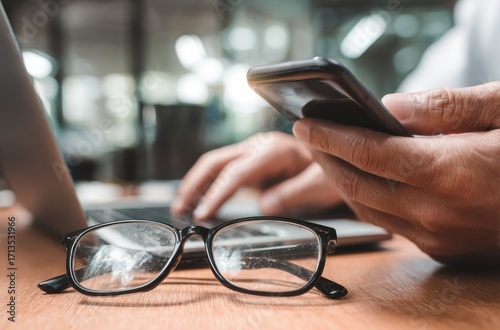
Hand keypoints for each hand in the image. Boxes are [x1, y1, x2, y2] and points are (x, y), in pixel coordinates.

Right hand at [171, 132, 341, 219]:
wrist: (335, 156)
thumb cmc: (331, 170)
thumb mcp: (321, 185)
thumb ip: (293, 193)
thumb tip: (264, 205)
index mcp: (274, 150)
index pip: (237, 173)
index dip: (218, 194)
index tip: (203, 213)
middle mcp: (258, 147)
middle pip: (215, 162)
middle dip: (194, 185)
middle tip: (179, 209)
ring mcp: (252, 152)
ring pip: (214, 165)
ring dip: (195, 184)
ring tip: (181, 207)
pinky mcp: (250, 162)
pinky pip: (223, 171)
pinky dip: (207, 185)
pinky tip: (199, 200)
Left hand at [293, 82, 499, 265]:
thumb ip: (447, 106)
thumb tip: (390, 106)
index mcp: (452, 172)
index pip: (369, 152)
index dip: (331, 136)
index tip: (304, 122)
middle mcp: (439, 212)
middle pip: (358, 184)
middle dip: (325, 157)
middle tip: (308, 134)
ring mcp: (440, 236)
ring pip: (367, 208)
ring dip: (341, 180)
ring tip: (326, 153)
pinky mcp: (445, 248)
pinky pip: (389, 223)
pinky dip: (367, 199)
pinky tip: (362, 180)